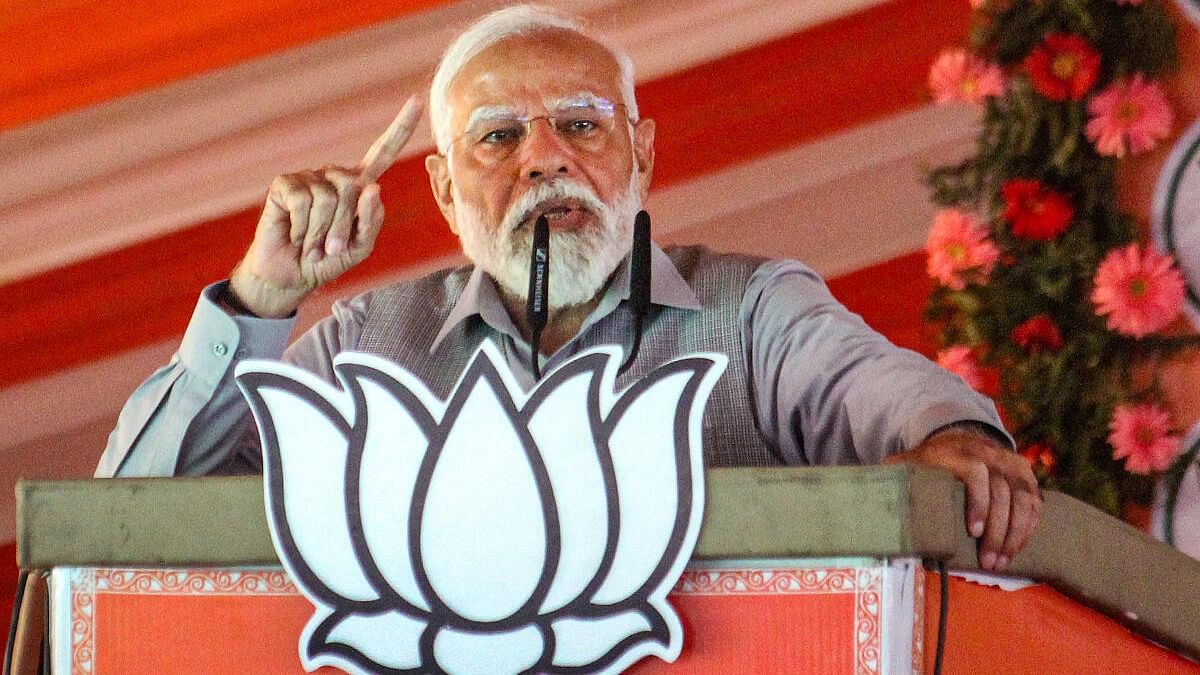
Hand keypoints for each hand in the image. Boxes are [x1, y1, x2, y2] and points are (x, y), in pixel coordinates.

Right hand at [230, 97, 424, 317]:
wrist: (290, 276)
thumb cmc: (327, 260)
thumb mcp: (359, 247)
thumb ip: (371, 221)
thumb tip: (373, 188)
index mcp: (358, 187)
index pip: (383, 152)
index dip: (400, 129)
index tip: (417, 101)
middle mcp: (334, 176)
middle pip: (354, 188)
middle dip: (344, 226)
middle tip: (330, 247)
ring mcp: (309, 176)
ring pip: (328, 198)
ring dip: (321, 232)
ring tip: (311, 243)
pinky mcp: (284, 184)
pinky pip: (302, 202)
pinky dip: (301, 228)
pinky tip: (294, 234)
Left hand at [883, 426, 1041, 571]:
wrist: (955, 438)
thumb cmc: (925, 462)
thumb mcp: (904, 464)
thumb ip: (890, 478)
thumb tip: (862, 499)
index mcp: (956, 451)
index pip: (975, 472)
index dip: (978, 502)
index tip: (972, 531)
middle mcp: (988, 453)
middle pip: (1003, 492)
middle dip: (998, 531)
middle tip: (988, 562)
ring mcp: (1009, 462)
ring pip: (1024, 498)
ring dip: (1016, 534)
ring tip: (1001, 561)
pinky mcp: (1024, 474)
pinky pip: (1035, 501)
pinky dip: (1029, 526)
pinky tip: (1016, 548)